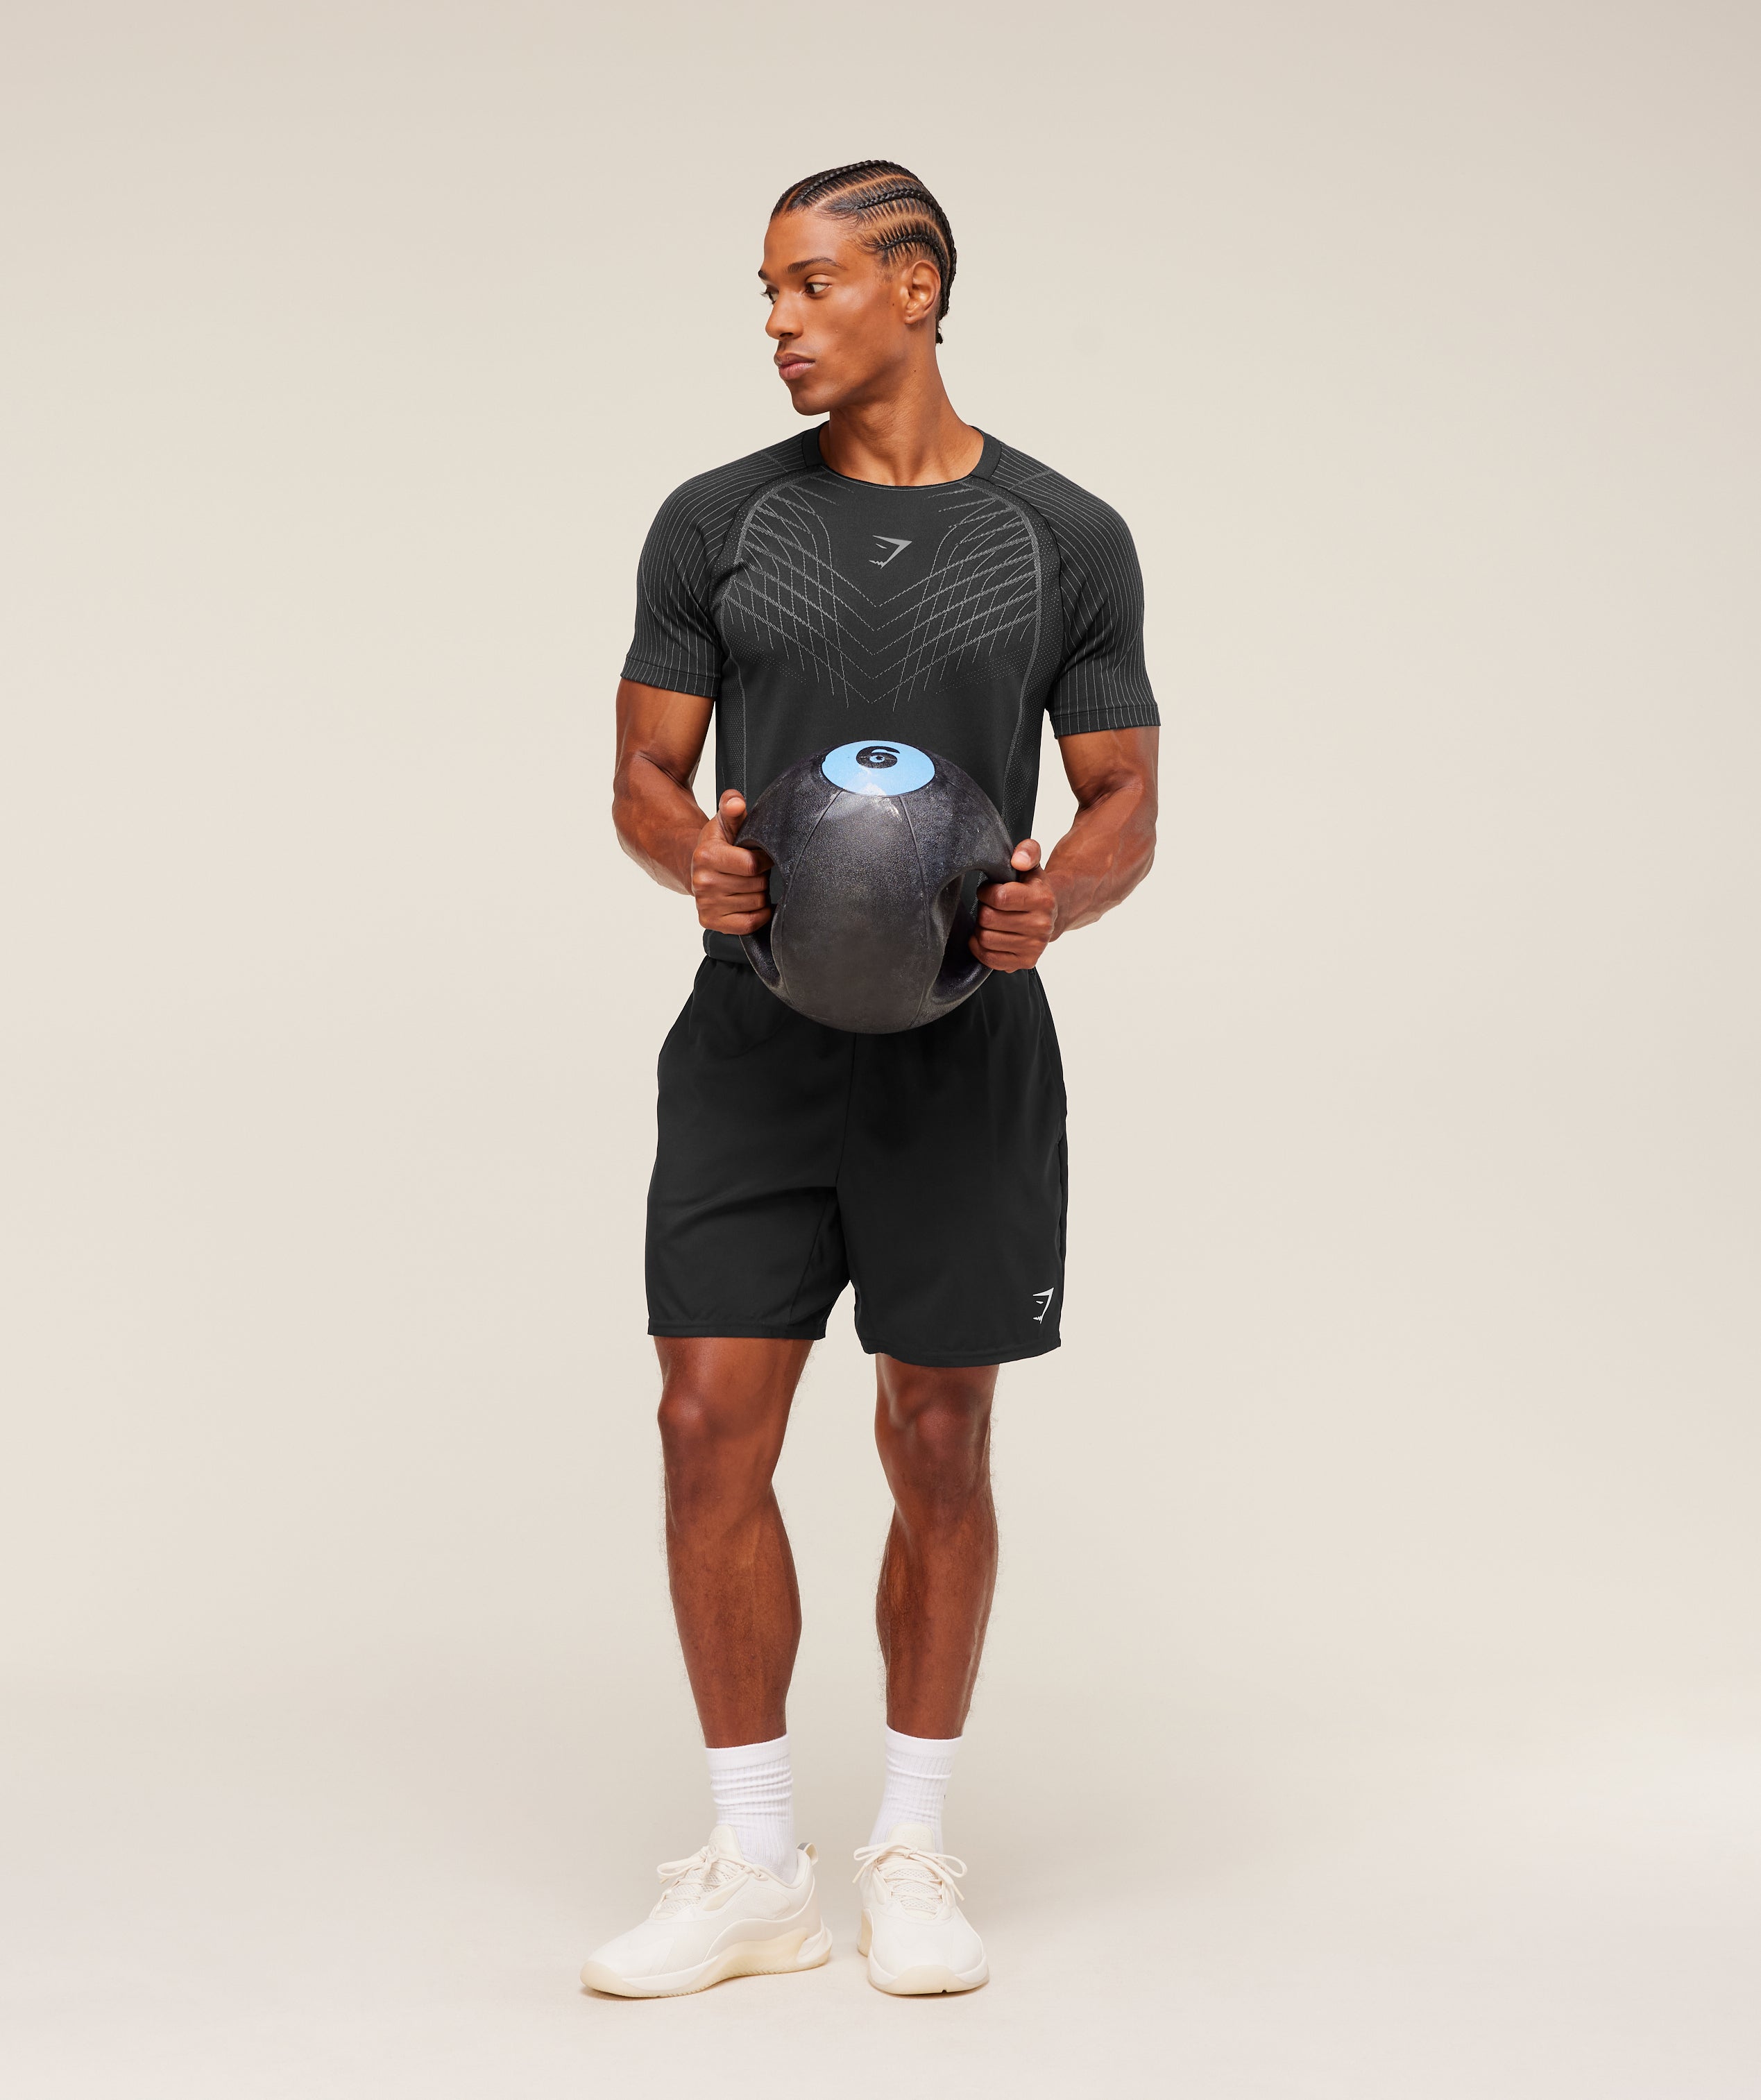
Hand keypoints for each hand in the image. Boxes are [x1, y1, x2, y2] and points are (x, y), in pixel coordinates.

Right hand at [690, 790, 771, 933]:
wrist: (697, 869)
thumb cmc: (718, 845)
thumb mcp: (724, 822)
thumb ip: (732, 807)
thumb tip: (736, 802)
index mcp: (706, 856)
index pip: (751, 865)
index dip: (765, 860)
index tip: (763, 856)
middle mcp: (702, 882)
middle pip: (756, 885)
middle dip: (762, 877)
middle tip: (754, 872)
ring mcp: (705, 904)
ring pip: (755, 904)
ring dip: (760, 895)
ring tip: (749, 885)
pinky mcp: (710, 922)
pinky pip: (748, 924)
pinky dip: (759, 915)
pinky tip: (754, 903)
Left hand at [970, 838, 1057, 971]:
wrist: (1052, 913)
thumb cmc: (1033, 887)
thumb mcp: (1032, 863)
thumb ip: (1028, 851)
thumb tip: (1018, 860)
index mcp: (1043, 900)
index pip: (1000, 898)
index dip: (986, 892)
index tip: (988, 890)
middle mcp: (1042, 926)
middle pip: (988, 919)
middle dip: (983, 910)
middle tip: (989, 906)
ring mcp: (1034, 947)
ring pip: (986, 939)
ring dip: (980, 928)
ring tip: (990, 920)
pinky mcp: (1025, 962)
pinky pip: (989, 959)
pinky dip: (980, 948)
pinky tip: (986, 936)